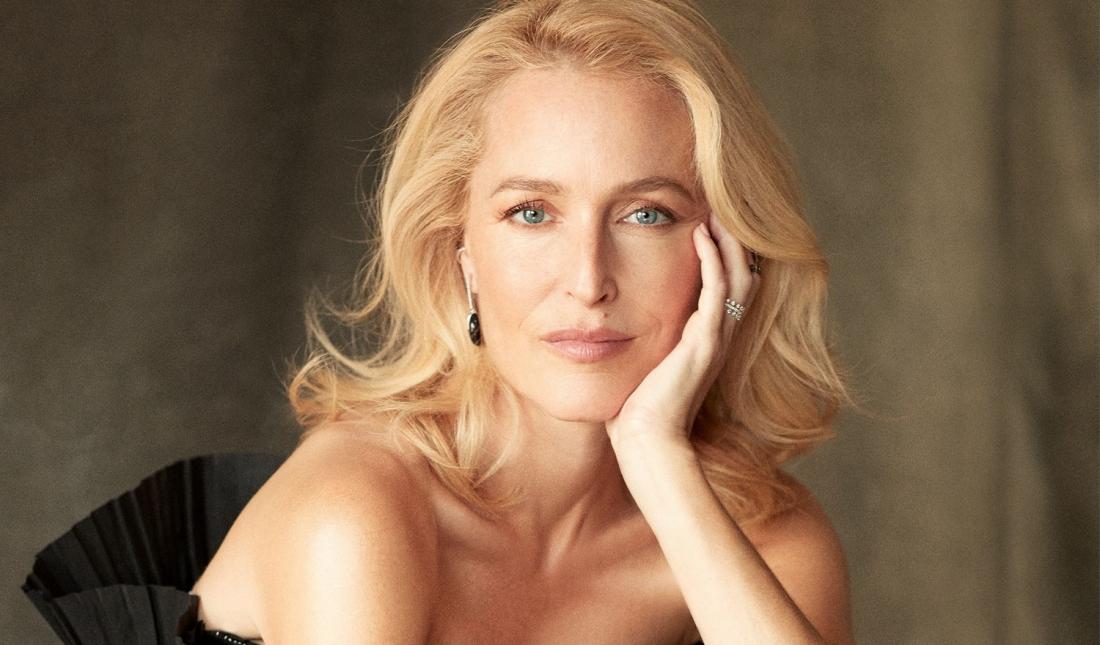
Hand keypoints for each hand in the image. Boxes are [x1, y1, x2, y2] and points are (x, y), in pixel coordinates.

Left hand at [605, 211, 760, 449]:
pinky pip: (717, 290)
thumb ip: (641, 346)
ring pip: (737, 277)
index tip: (708, 226)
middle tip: (720, 209)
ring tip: (716, 211)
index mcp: (706, 343)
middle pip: (742, 277)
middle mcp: (718, 338)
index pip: (727, 290)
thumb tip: (611, 329)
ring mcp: (715, 340)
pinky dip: (713, 259)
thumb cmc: (636, 412)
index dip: (724, 257)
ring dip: (728, 241)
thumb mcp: (642, 368)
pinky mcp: (704, 342)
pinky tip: (702, 235)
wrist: (646, 441)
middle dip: (734, 242)